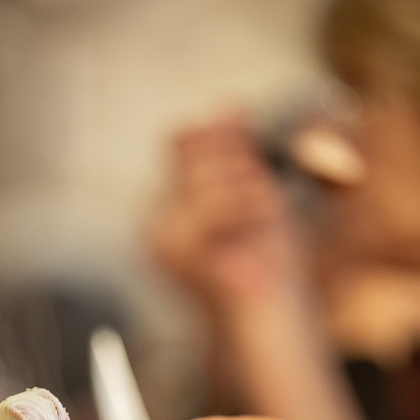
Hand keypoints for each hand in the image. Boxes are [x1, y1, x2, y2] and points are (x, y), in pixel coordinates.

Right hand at [147, 114, 302, 304]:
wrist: (266, 316)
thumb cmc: (264, 260)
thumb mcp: (254, 191)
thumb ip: (237, 151)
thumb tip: (228, 103)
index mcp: (166, 203)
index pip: (184, 137)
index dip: (225, 142)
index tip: (256, 171)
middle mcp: (153, 218)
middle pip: (193, 149)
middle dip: (239, 164)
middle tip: (264, 200)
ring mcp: (160, 235)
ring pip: (205, 174)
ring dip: (248, 187)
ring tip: (265, 212)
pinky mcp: (175, 251)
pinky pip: (215, 206)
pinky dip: (248, 206)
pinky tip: (261, 221)